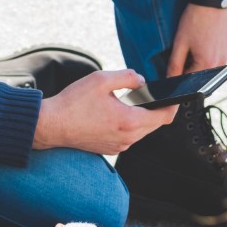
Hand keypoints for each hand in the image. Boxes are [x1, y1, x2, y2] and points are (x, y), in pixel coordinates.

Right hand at [33, 69, 177, 154]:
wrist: (51, 125)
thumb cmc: (73, 102)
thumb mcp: (101, 79)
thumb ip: (127, 77)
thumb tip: (141, 81)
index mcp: (129, 121)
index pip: (164, 117)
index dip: (172, 106)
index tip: (175, 97)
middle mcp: (127, 138)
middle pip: (154, 125)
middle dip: (157, 110)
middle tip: (153, 95)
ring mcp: (118, 146)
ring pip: (141, 132)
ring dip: (142, 118)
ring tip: (132, 102)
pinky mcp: (108, 149)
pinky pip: (127, 137)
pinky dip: (128, 125)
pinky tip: (117, 113)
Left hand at [167, 4, 226, 76]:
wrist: (211, 1)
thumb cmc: (195, 20)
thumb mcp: (180, 43)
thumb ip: (174, 64)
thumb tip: (170, 79)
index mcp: (208, 64)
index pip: (190, 80)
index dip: (180, 74)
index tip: (175, 64)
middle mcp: (221, 63)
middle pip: (201, 74)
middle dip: (190, 66)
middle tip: (185, 48)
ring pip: (209, 65)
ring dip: (200, 59)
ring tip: (195, 41)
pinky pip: (217, 57)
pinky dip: (209, 53)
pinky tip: (203, 39)